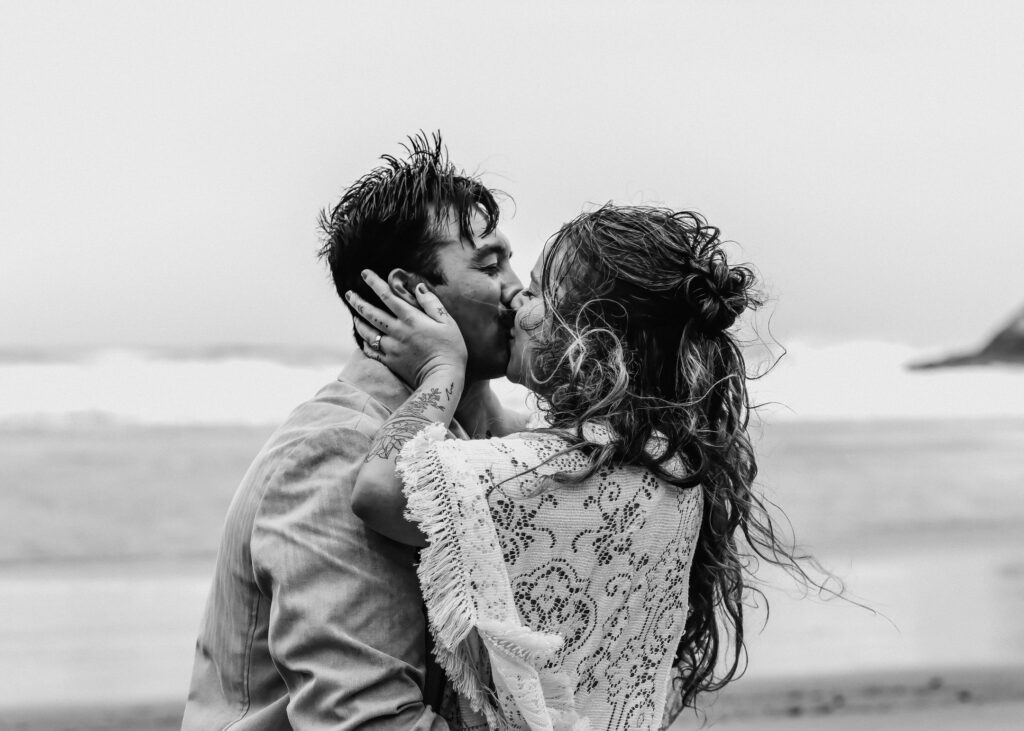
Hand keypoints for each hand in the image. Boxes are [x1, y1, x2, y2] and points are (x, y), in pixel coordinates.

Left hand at [345, 270, 466, 387]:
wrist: (442, 378)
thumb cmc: (450, 349)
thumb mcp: (447, 322)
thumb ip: (431, 303)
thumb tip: (418, 286)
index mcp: (411, 319)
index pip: (388, 296)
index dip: (374, 283)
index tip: (364, 273)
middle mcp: (397, 331)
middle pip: (371, 313)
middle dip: (358, 302)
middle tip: (349, 294)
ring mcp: (391, 348)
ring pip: (368, 332)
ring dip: (359, 321)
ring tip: (354, 315)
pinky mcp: (390, 362)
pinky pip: (371, 351)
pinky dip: (365, 343)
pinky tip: (363, 338)